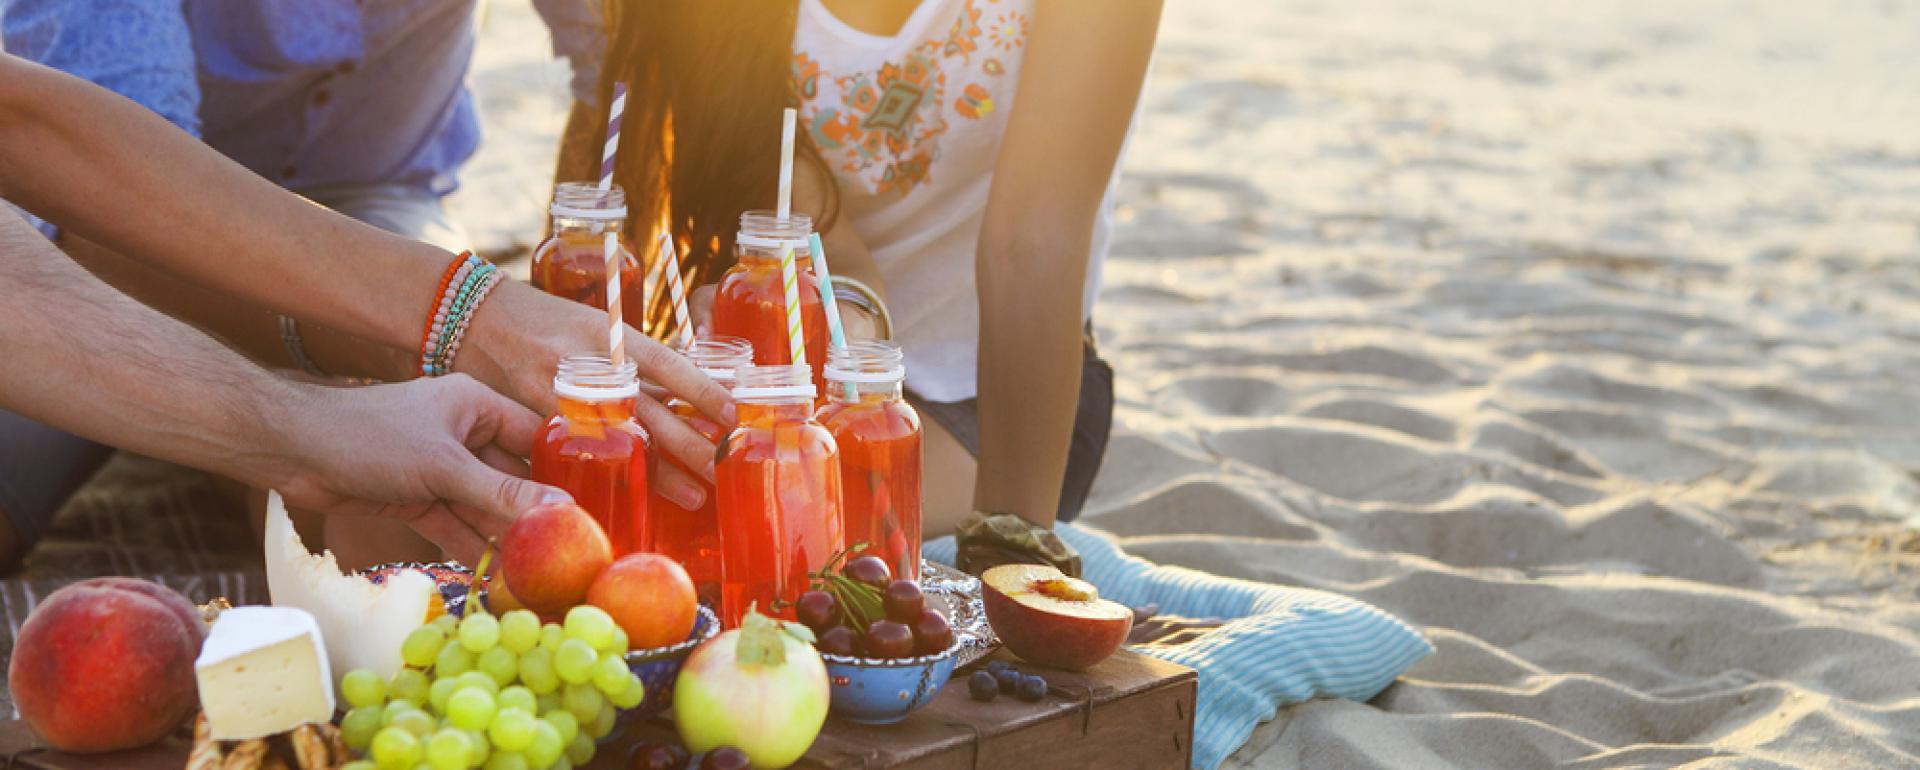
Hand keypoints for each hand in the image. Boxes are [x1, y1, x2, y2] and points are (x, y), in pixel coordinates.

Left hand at [270, 375, 568, 564]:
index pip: (534, 435)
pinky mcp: (415, 494)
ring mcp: (438, 466)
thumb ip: (502, 495)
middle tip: (569, 545)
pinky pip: (453, 521)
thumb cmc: (370, 438)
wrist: (291, 449)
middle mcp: (462, 432)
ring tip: (537, 567)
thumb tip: (561, 511)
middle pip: (510, 476)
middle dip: (533, 512)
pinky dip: (469, 543)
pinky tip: (496, 571)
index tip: (596, 500)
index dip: (563, 467)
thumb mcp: (445, 468)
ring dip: (502, 535)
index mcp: (475, 405)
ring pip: (482, 505)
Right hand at [457, 282, 733, 508]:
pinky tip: (631, 498)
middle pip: (651, 411)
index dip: (703, 391)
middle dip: (693, 446)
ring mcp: (559, 394)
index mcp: (611, 335)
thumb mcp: (594, 327)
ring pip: (619, 440)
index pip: (667, 364)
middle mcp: (589, 365)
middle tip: (727, 470)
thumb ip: (633, 361)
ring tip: (697, 496)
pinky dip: (607, 477)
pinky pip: (577, 454)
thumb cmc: (545, 323)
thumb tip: (685, 396)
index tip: (734, 415)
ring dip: (661, 472)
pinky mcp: (533, 419)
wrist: (472, 315)